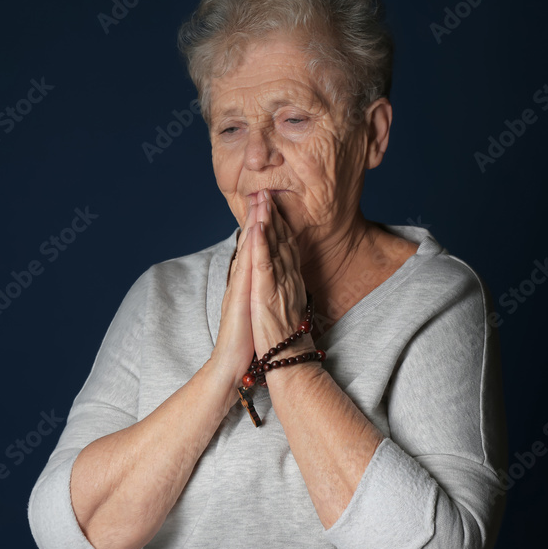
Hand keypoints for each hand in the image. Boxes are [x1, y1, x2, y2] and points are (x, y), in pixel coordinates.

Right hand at [210, 197, 258, 396]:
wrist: (230, 364)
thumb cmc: (246, 341)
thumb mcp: (254, 310)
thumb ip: (256, 293)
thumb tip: (263, 282)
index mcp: (247, 284)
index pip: (255, 249)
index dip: (261, 227)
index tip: (266, 205)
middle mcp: (241, 281)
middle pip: (250, 243)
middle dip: (257, 216)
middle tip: (262, 190)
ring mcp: (240, 287)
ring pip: (249, 249)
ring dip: (254, 223)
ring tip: (259, 200)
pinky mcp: (241, 296)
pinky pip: (248, 267)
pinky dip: (252, 247)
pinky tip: (255, 230)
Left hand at [250, 190, 315, 355]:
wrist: (284, 359)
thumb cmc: (281, 336)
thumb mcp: (283, 305)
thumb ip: (284, 286)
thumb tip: (282, 275)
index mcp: (289, 280)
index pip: (286, 245)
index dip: (280, 223)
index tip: (273, 203)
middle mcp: (287, 277)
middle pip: (282, 240)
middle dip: (274, 214)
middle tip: (267, 190)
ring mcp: (278, 284)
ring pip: (275, 247)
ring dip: (268, 221)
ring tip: (262, 199)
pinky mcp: (266, 294)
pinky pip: (264, 264)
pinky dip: (261, 244)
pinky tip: (258, 228)